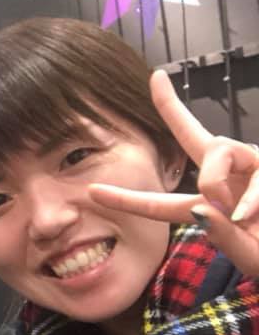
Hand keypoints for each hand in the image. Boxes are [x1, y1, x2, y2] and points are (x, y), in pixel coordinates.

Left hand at [88, 69, 258, 274]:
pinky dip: (250, 195)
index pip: (160, 205)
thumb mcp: (249, 256)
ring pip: (216, 149)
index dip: (126, 199)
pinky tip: (247, 214)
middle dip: (172, 107)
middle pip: (193, 137)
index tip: (91, 190)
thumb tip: (203, 208)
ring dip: (214, 179)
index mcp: (208, 208)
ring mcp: (252, 167)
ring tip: (236, 214)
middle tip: (155, 78)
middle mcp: (226, 180)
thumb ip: (224, 237)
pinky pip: (253, 167)